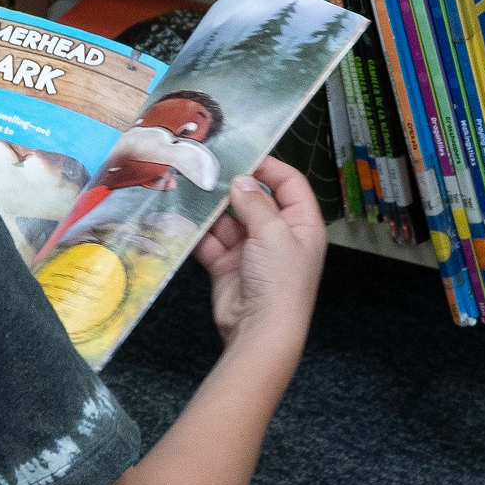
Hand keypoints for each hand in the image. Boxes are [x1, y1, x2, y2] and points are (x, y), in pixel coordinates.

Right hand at [194, 156, 325, 350]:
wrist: (260, 331)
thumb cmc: (280, 282)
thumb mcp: (274, 233)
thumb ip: (255, 203)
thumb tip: (240, 180)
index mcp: (302, 224)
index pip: (289, 184)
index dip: (269, 166)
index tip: (243, 154)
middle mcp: (278, 235)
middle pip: (255, 199)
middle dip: (232, 186)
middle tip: (206, 168)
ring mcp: (251, 251)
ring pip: (228, 219)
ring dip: (210, 208)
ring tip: (189, 187)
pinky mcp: (227, 266)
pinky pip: (210, 241)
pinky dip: (197, 232)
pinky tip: (182, 216)